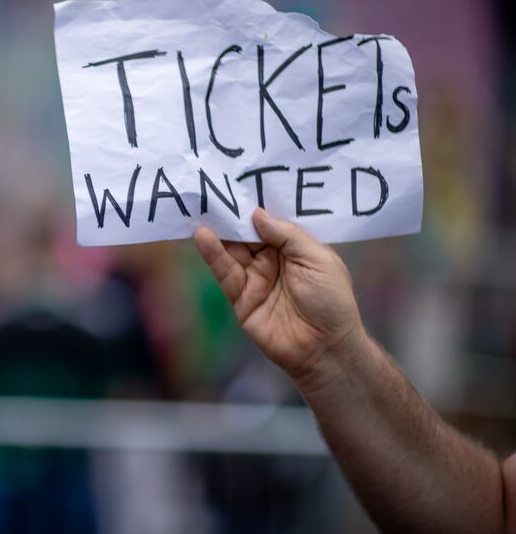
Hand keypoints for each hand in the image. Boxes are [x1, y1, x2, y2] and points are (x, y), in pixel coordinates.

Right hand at [193, 208, 365, 383]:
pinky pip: (225, 273)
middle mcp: (272, 261)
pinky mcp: (240, 298)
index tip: (238, 185)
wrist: (324, 348)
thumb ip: (287, 235)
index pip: (270, 224)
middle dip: (232, 216)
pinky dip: (213, 254)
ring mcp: (255, 279)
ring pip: (232, 251)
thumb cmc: (331, 301)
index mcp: (295, 249)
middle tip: (212, 191)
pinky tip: (203, 236)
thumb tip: (258, 214)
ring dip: (218, 231)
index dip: (256, 207)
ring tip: (202, 208)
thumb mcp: (318, 259)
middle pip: (247, 235)